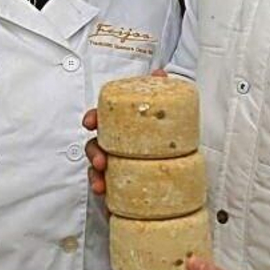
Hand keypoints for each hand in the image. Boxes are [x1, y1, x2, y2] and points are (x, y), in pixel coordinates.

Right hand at [83, 68, 168, 196]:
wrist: (179, 167)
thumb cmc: (166, 137)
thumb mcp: (165, 113)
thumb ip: (159, 91)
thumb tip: (159, 74)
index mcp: (123, 125)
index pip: (102, 118)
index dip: (93, 118)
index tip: (90, 122)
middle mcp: (116, 144)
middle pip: (95, 144)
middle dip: (93, 152)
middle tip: (101, 160)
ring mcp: (116, 164)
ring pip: (97, 167)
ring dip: (94, 175)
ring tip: (101, 183)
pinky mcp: (119, 183)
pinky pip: (105, 185)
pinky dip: (101, 189)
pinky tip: (104, 196)